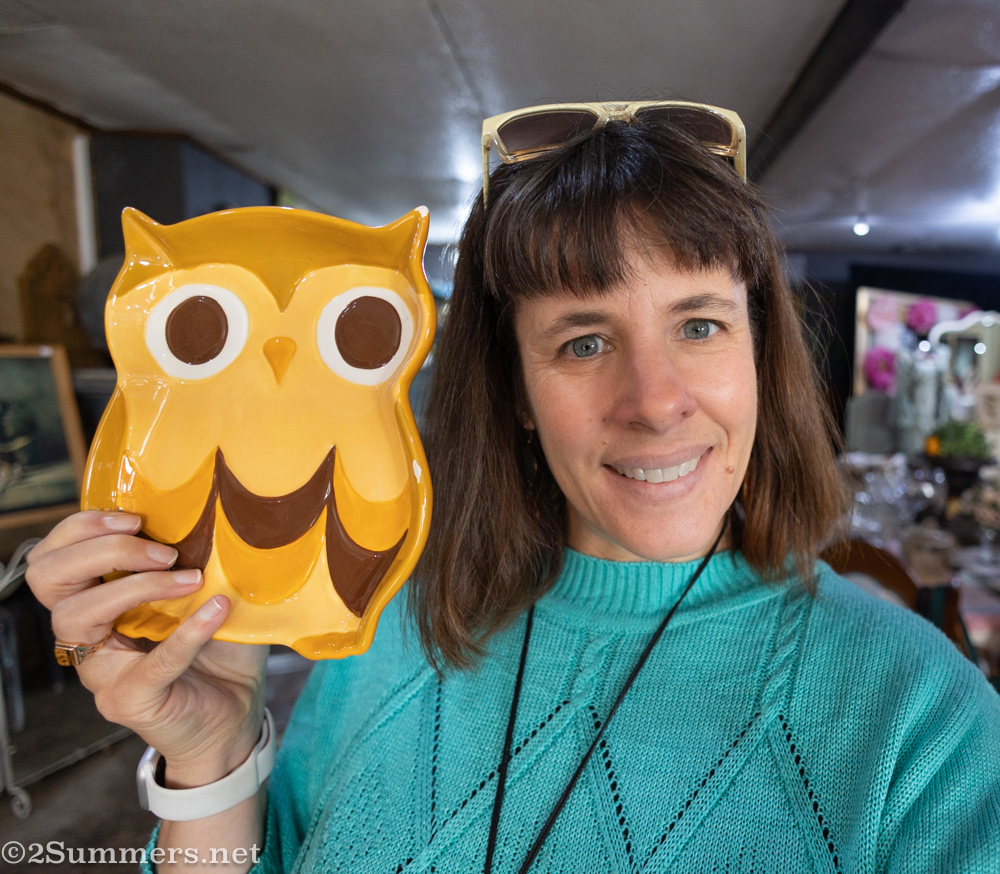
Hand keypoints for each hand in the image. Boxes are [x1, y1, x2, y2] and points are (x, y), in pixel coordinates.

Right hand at [25, 510, 268, 787]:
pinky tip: (218, 611)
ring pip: (76, 616)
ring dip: (136, 585)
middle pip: (48, 579)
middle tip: (161, 549)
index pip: (52, 558)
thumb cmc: (219, 650)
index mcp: (96, 603)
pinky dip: (189, 632)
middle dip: (101, 548)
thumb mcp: (205, 593)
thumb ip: (199, 557)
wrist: (234, 716)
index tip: (135, 517)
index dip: (81, 528)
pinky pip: (153, 662)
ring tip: (190, 578)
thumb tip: (219, 513)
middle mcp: (86, 636)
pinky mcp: (130, 700)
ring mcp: (101, 672)